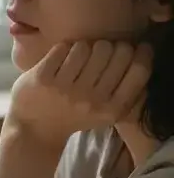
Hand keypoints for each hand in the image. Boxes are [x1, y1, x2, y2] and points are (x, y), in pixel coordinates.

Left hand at [8, 39, 152, 147]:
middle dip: (109, 47)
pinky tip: (61, 59)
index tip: (135, 48)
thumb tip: (142, 52)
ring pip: (87, 46)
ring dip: (84, 47)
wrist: (35, 131)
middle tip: (100, 54)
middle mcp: (91, 100)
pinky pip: (63, 48)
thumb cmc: (75, 116)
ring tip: (79, 58)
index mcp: (111, 110)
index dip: (141, 53)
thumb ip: (125, 90)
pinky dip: (64, 49)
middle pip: (114, 51)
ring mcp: (65, 89)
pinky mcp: (42, 78)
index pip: (139, 70)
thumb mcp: (106, 113)